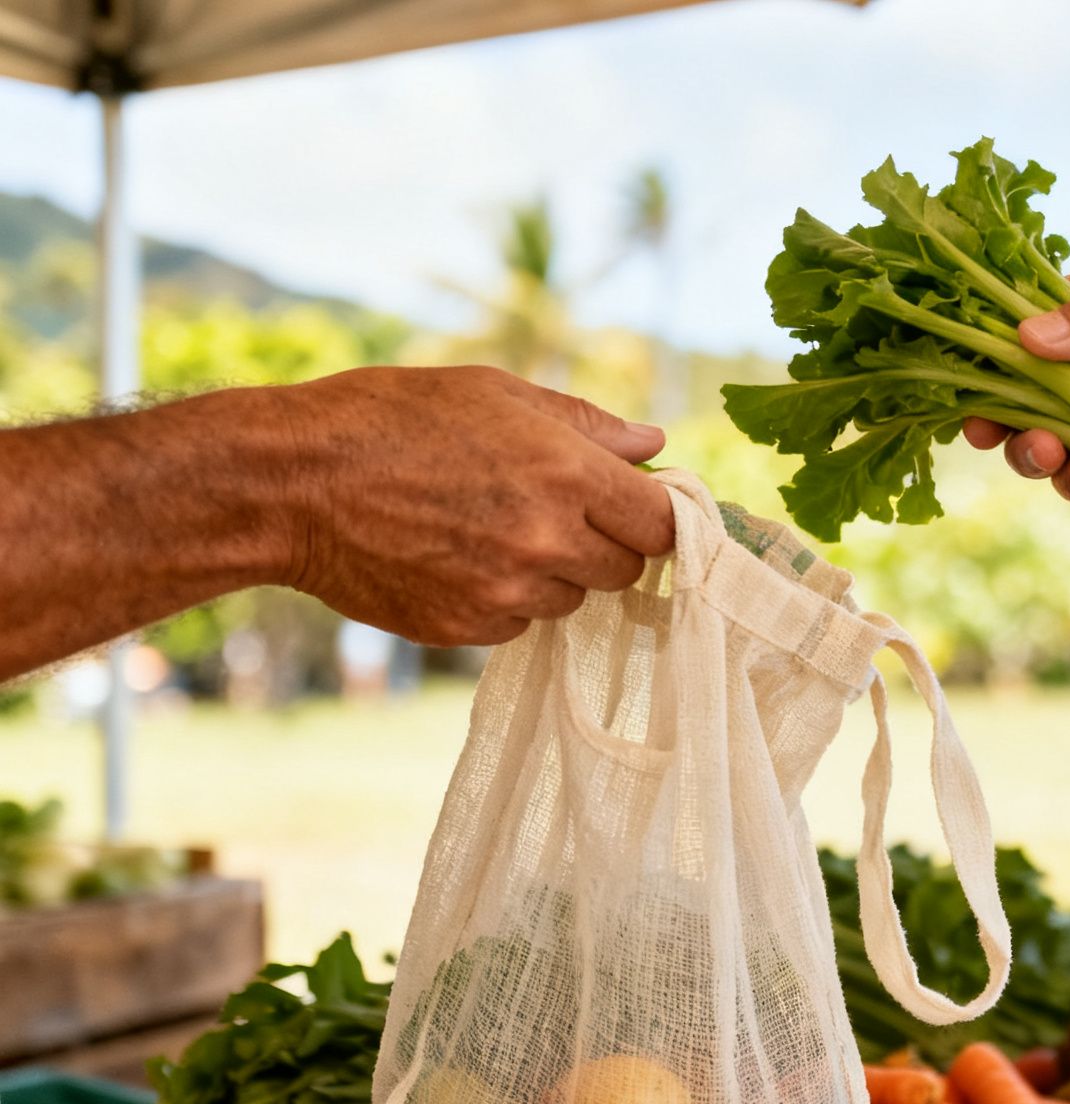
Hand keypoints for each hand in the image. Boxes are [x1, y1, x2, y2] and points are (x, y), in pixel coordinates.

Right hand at [273, 366, 674, 646]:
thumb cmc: (391, 418)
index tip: (640, 509)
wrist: (290, 484)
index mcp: (566, 473)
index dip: (658, 517)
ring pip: (571, 600)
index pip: (662, 524)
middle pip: (625, 570)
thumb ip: (585, 423)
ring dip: (551, 574)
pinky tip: (456, 558)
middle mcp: (545, 540)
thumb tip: (653, 443)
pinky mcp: (465, 628)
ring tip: (490, 529)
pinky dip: (503, 601)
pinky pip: (517, 626)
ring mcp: (505, 592)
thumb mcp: (494, 393)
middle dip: (604, 545)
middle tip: (555, 512)